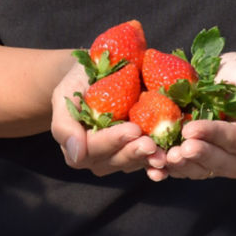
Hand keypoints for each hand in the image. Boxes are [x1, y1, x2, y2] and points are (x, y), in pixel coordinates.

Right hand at [51, 62, 166, 179]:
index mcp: (79, 145)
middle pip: (115, 160)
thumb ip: (65, 125)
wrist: (98, 73)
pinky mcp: (138, 149)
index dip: (113, 140)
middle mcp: (99, 155)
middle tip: (150, 143)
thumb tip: (76, 154)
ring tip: (163, 153)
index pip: (93, 148)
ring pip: (133, 162)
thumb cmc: (79, 82)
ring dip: (148, 159)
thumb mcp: (65, 96)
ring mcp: (119, 154)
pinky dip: (159, 162)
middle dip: (133, 152)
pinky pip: (148, 160)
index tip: (133, 129)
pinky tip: (170, 161)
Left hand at [165, 52, 235, 178]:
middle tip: (177, 150)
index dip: (213, 135)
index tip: (190, 129)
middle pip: (220, 163)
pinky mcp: (197, 160)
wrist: (229, 81)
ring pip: (201, 170)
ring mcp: (217, 161)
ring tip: (165, 157)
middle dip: (198, 155)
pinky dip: (169, 170)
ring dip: (182, 166)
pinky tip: (154, 167)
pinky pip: (185, 169)